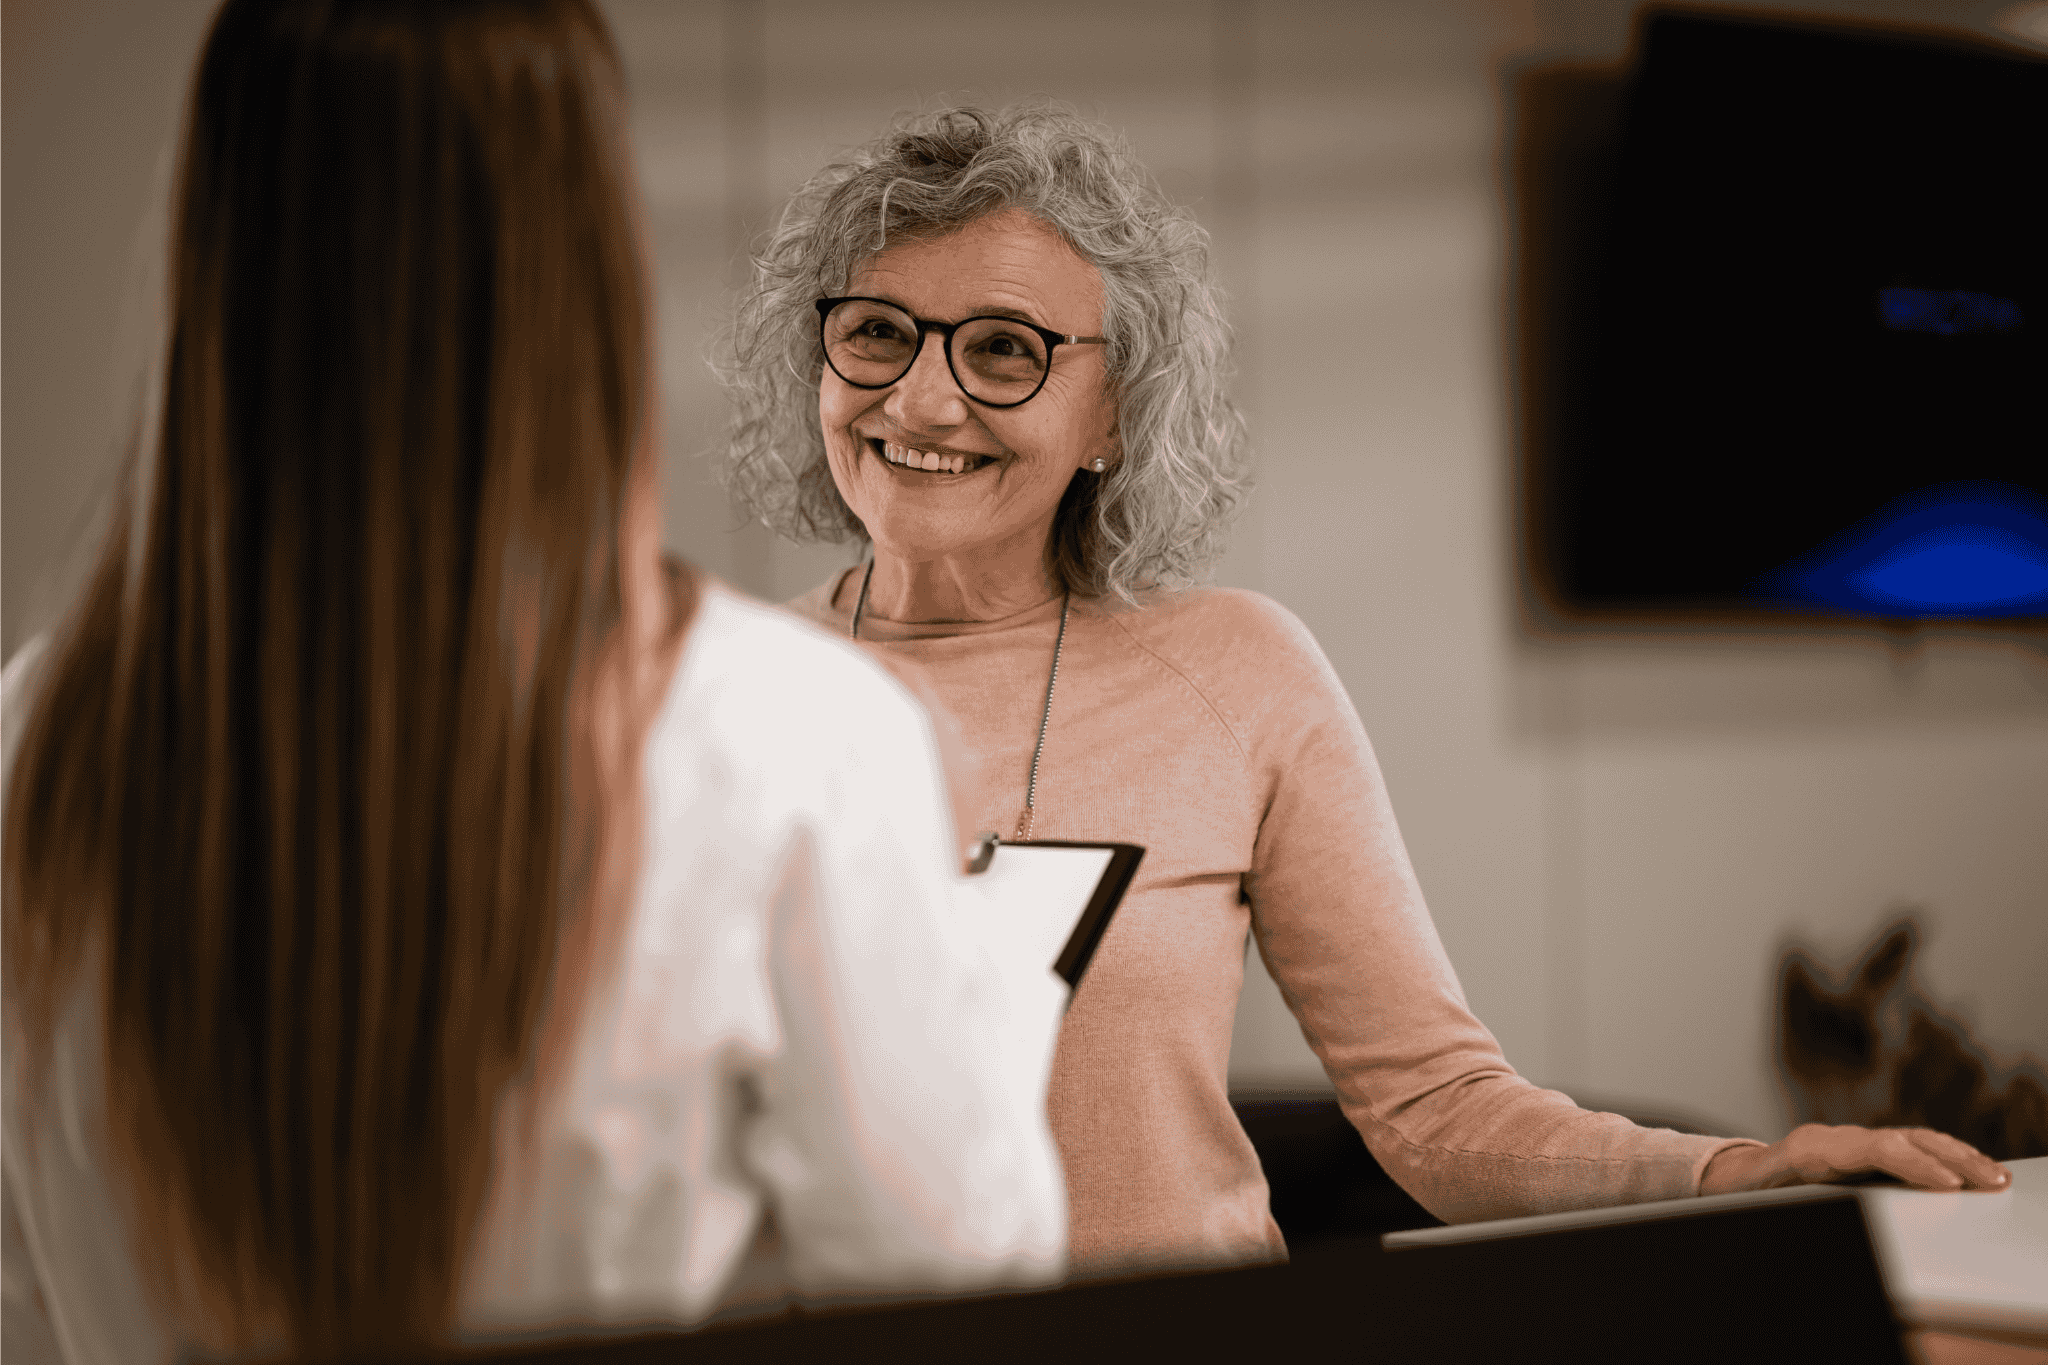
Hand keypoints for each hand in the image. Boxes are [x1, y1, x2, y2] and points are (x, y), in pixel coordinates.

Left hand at [1700, 1123, 2011, 1195]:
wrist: (1735, 1175)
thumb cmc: (1745, 1190)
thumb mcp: (1756, 1193)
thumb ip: (1775, 1191)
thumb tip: (1785, 1190)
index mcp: (1813, 1149)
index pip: (1873, 1150)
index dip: (1912, 1164)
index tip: (1948, 1183)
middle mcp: (1837, 1139)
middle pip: (1902, 1139)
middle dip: (1950, 1157)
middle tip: (1989, 1179)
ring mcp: (1853, 1142)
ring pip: (1912, 1140)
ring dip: (1956, 1156)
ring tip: (1994, 1175)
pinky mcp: (1865, 1151)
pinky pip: (1910, 1148)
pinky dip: (1944, 1157)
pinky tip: (1973, 1170)